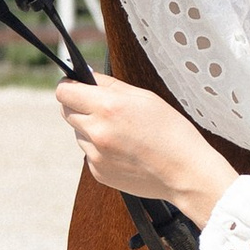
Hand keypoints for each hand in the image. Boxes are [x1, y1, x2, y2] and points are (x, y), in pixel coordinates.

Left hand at [56, 71, 235, 224]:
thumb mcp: (145, 97)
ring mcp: (95, 155)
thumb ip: (110, 85)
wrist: (186, 173)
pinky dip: (101, 150)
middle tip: (102, 108)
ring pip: (79, 133)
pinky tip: (125, 151)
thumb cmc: (171, 131)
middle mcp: (97, 131)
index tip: (75, 86)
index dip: (68, 86)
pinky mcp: (98, 172)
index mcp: (108, 107)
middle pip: (66, 111)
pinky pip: (90, 153)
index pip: (64, 92)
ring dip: (91, 129)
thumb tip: (86, 76)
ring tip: (123, 134)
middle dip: (79, 105)